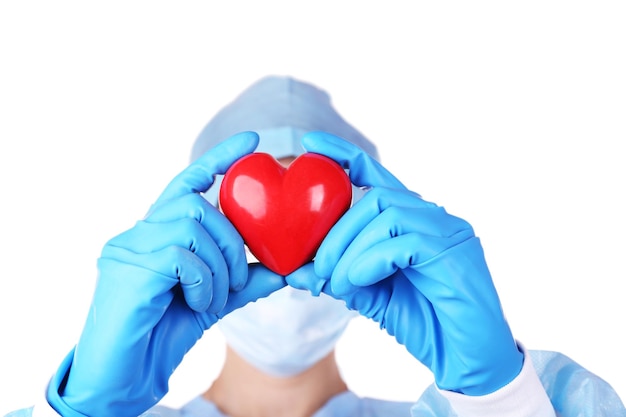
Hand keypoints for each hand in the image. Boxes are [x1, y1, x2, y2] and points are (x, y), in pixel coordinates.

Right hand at [47, 131, 285, 416]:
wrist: (125, 376)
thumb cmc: (162, 334)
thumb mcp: (212, 301)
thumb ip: (244, 281)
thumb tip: (285, 269)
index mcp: (157, 233)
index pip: (188, 182)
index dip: (220, 159)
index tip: (253, 142)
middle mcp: (138, 232)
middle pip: (197, 205)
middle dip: (231, 241)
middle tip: (237, 278)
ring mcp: (128, 247)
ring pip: (192, 226)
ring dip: (219, 265)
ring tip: (214, 297)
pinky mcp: (127, 266)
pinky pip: (182, 255)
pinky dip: (203, 280)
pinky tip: (197, 303)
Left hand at [287, 131, 522, 394]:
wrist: (468, 360)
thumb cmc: (424, 324)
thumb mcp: (371, 297)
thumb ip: (340, 277)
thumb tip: (294, 269)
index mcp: (413, 221)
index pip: (376, 176)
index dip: (343, 156)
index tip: (309, 145)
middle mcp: (433, 217)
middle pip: (374, 199)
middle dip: (335, 233)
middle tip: (317, 270)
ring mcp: (448, 230)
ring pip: (387, 214)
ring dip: (350, 250)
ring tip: (336, 284)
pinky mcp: (456, 250)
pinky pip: (403, 240)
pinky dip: (371, 260)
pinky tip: (358, 282)